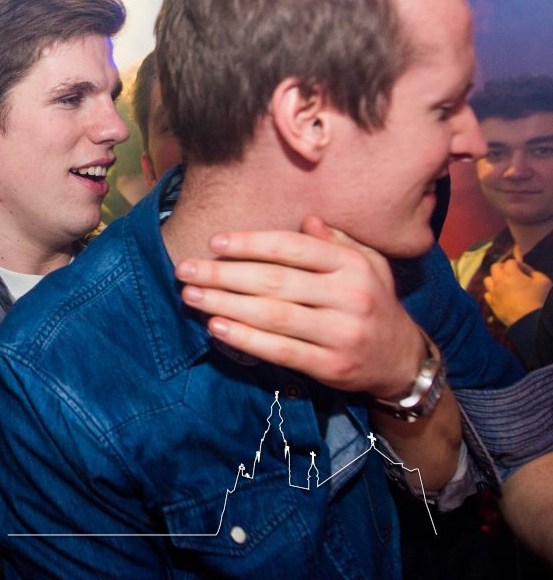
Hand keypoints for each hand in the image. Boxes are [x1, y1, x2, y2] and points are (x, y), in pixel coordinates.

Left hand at [175, 215, 426, 399]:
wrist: (402, 361)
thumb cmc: (372, 302)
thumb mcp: (367, 264)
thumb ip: (335, 242)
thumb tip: (306, 219)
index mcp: (352, 266)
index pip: (293, 248)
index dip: (251, 243)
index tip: (215, 241)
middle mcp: (349, 297)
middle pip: (274, 281)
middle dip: (224, 274)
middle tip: (185, 269)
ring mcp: (341, 334)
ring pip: (272, 316)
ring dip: (225, 304)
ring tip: (191, 295)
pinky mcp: (331, 367)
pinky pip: (280, 351)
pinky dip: (245, 339)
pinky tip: (216, 326)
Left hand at [485, 260, 551, 325]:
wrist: (531, 321)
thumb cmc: (540, 299)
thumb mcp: (544, 281)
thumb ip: (534, 273)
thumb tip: (527, 272)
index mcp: (511, 273)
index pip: (510, 262)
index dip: (519, 265)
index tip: (526, 272)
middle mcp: (499, 281)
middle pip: (495, 267)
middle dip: (504, 268)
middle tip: (514, 275)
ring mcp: (493, 292)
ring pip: (488, 280)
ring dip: (495, 279)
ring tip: (506, 284)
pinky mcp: (491, 304)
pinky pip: (487, 294)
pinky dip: (493, 293)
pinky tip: (502, 296)